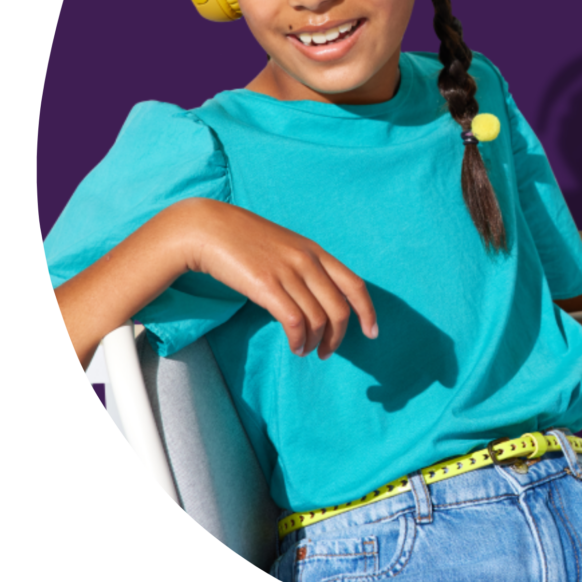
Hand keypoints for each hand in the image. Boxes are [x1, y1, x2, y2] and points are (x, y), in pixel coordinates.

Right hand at [174, 199, 377, 358]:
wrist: (209, 229)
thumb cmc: (246, 241)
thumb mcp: (286, 247)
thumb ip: (305, 267)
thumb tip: (319, 298)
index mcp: (316, 252)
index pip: (355, 285)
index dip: (367, 311)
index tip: (372, 332)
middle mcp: (308, 261)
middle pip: (339, 309)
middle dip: (338, 337)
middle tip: (327, 352)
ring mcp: (288, 273)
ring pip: (318, 319)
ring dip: (315, 342)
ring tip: (305, 351)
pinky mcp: (266, 286)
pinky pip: (294, 321)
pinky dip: (298, 340)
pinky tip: (294, 346)